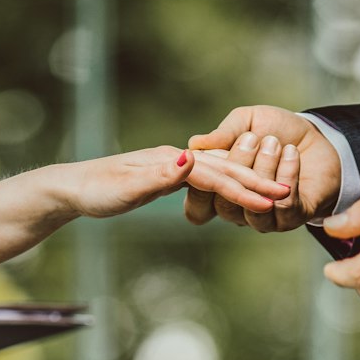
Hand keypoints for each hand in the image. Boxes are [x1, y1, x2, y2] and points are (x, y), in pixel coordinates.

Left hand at [57, 146, 289, 219]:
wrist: (72, 186)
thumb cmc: (96, 191)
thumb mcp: (125, 189)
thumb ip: (159, 176)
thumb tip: (191, 159)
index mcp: (170, 161)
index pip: (215, 175)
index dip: (244, 188)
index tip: (271, 200)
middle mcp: (175, 159)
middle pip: (223, 169)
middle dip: (255, 181)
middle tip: (286, 194)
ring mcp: (173, 165)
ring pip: (218, 171)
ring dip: (247, 182)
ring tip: (273, 193)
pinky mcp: (168, 173)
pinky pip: (207, 179)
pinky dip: (228, 184)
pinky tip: (237, 190)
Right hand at [185, 105, 340, 230]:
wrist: (318, 137)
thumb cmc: (277, 130)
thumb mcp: (247, 122)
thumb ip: (224, 133)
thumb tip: (196, 143)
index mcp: (221, 192)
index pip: (197, 209)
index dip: (197, 190)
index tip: (204, 157)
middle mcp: (239, 211)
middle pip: (225, 206)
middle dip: (238, 166)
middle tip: (253, 137)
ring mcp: (264, 219)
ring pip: (253, 207)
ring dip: (264, 168)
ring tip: (274, 142)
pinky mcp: (291, 219)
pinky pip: (283, 206)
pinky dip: (287, 173)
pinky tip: (291, 153)